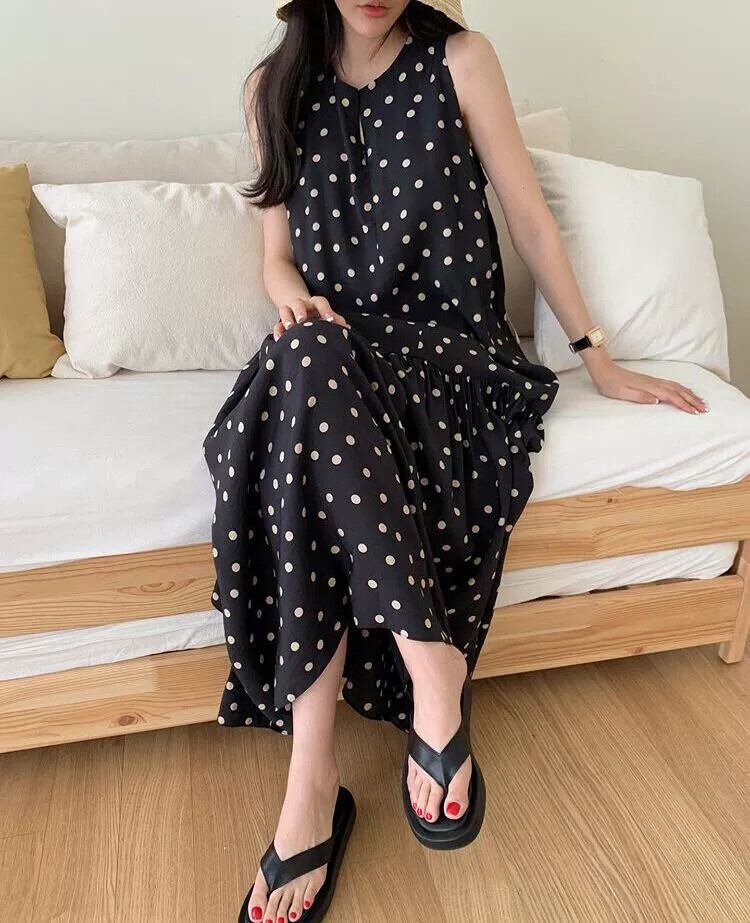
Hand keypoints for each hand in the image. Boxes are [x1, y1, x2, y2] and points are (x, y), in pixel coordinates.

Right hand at [273, 295, 349, 340]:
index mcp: (315, 304)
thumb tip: (346, 329)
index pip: (321, 302)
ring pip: (285, 311)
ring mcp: (290, 313)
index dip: (325, 309)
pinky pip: (277, 325)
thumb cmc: (319, 316)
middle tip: (302, 319)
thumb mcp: (327, 316)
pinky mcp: (282, 323)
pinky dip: (278, 331)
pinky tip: (279, 339)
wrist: (300, 311)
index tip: (329, 319)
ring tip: (290, 327)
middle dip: (300, 310)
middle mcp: (302, 306)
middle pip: (299, 303)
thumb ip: (336, 321)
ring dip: (287, 318)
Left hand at [588, 357, 708, 413]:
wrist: (603, 370)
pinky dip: (682, 388)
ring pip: (677, 386)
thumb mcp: (622, 393)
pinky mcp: (650, 380)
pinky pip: (671, 384)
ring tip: (700, 401)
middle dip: (693, 400)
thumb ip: (639, 397)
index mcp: (649, 388)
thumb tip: (657, 401)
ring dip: (690, 394)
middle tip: (705, 409)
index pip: (672, 397)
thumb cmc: (610, 384)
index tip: (696, 412)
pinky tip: (684, 391)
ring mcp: (653, 380)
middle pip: (679, 391)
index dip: (685, 405)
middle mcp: (654, 383)